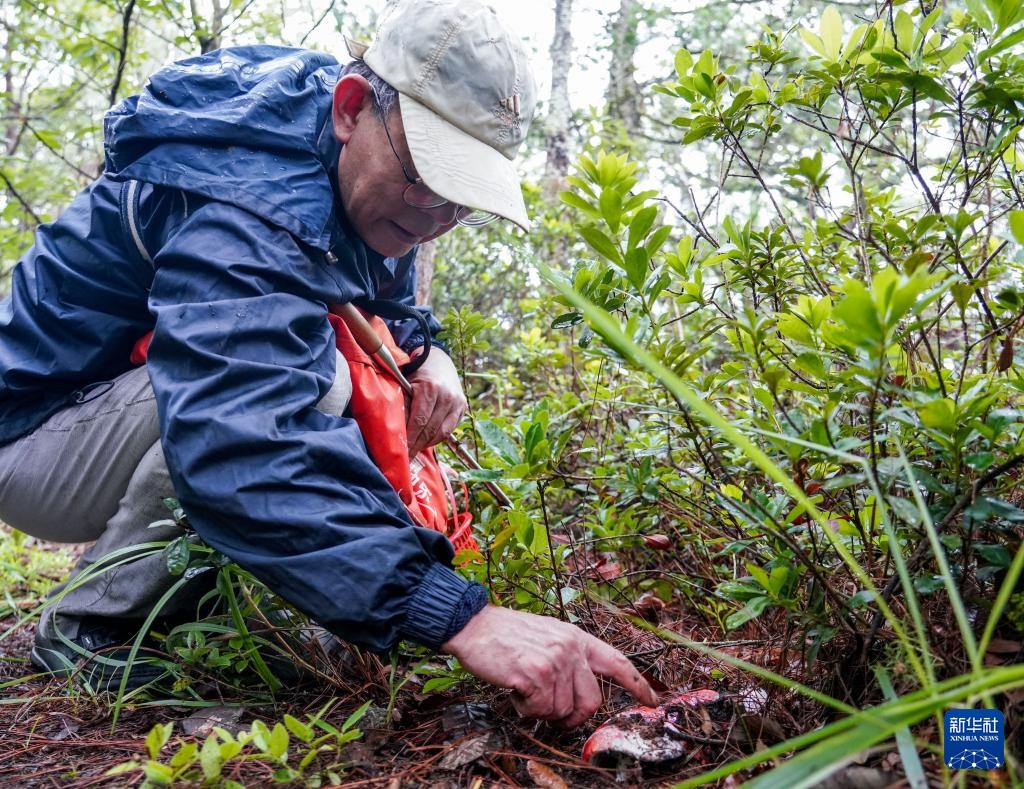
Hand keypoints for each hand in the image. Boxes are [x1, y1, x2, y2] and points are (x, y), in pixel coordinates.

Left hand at [405, 348, 466, 457]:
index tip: (401, 451)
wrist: (438, 361)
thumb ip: (402, 405)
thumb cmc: (416, 373)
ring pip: (441, 432)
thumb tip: (395, 430)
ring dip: (426, 444)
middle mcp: (447, 396)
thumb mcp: (405, 384)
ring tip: (414, 451)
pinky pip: (449, 430)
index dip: (410, 438)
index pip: (419, 421)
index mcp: (430, 388)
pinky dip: (437, 438)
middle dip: (416, 445)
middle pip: (430, 429)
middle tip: (405, 456)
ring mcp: (457, 402)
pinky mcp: (462, 407)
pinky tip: (426, 442)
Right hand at [441, 605, 656, 727]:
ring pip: (561, 711)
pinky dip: (525, 708)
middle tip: (549, 712)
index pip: (617, 663)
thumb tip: (580, 693)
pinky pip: (539, 711)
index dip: (637, 684)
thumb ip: (569, 658)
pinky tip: (515, 689)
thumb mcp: (548, 637)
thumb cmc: (506, 636)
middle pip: (591, 703)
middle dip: (572, 717)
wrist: (473, 625)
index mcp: (577, 638)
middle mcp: (571, 648)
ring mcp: (555, 660)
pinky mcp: (535, 673)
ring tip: (524, 686)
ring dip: (540, 709)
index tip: (652, 700)